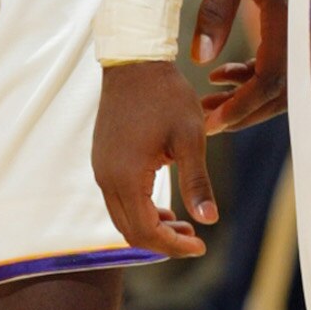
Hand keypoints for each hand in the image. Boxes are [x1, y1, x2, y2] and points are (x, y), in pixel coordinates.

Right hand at [93, 60, 218, 258]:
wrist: (134, 63)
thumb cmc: (166, 96)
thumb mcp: (189, 138)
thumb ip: (197, 182)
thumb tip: (209, 221)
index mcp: (127, 177)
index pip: (146, 231)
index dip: (174, 246)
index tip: (201, 245)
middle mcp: (106, 178)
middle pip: (130, 232)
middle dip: (163, 242)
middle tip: (195, 238)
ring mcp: (101, 169)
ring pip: (121, 218)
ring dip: (151, 228)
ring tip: (183, 225)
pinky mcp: (102, 160)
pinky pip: (117, 200)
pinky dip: (140, 211)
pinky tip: (163, 205)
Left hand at [192, 0, 299, 130]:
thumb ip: (216, 8)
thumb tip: (199, 59)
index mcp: (292, 15)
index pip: (270, 81)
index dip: (240, 108)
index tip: (208, 123)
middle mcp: (306, 25)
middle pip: (282, 91)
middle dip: (243, 111)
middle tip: (204, 120)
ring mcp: (307, 22)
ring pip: (284, 80)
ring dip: (248, 96)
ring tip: (208, 99)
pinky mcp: (300, 16)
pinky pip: (285, 60)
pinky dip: (255, 74)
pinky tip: (223, 73)